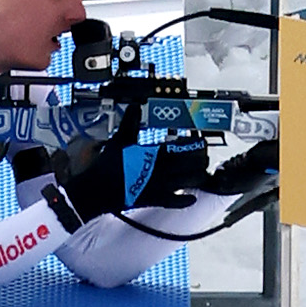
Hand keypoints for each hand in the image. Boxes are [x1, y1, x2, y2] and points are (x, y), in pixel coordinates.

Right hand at [34, 111, 213, 224]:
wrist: (99, 189)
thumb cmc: (109, 164)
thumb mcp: (120, 139)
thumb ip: (130, 122)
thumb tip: (135, 105)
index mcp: (154, 154)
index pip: (180, 148)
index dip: (193, 145)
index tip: (201, 141)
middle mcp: (160, 171)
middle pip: (188, 166)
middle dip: (200, 161)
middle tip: (206, 156)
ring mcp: (158, 187)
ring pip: (185, 183)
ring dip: (196, 178)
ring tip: (203, 174)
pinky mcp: (153, 200)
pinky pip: (173, 201)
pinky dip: (183, 200)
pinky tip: (191, 199)